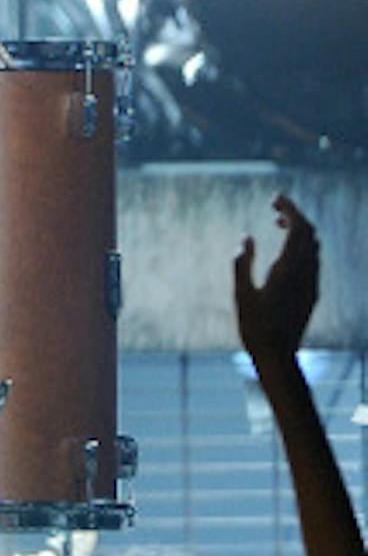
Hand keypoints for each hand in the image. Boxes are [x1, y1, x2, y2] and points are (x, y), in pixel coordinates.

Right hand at [235, 193, 320, 370]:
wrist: (278, 356)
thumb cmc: (255, 327)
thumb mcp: (241, 293)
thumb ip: (242, 263)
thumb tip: (246, 237)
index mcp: (288, 271)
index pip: (299, 230)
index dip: (291, 209)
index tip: (275, 199)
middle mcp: (305, 275)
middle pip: (310, 234)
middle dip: (296, 215)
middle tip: (275, 206)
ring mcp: (311, 285)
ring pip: (314, 247)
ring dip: (300, 230)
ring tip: (278, 223)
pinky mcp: (311, 294)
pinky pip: (313, 261)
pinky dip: (302, 246)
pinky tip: (286, 249)